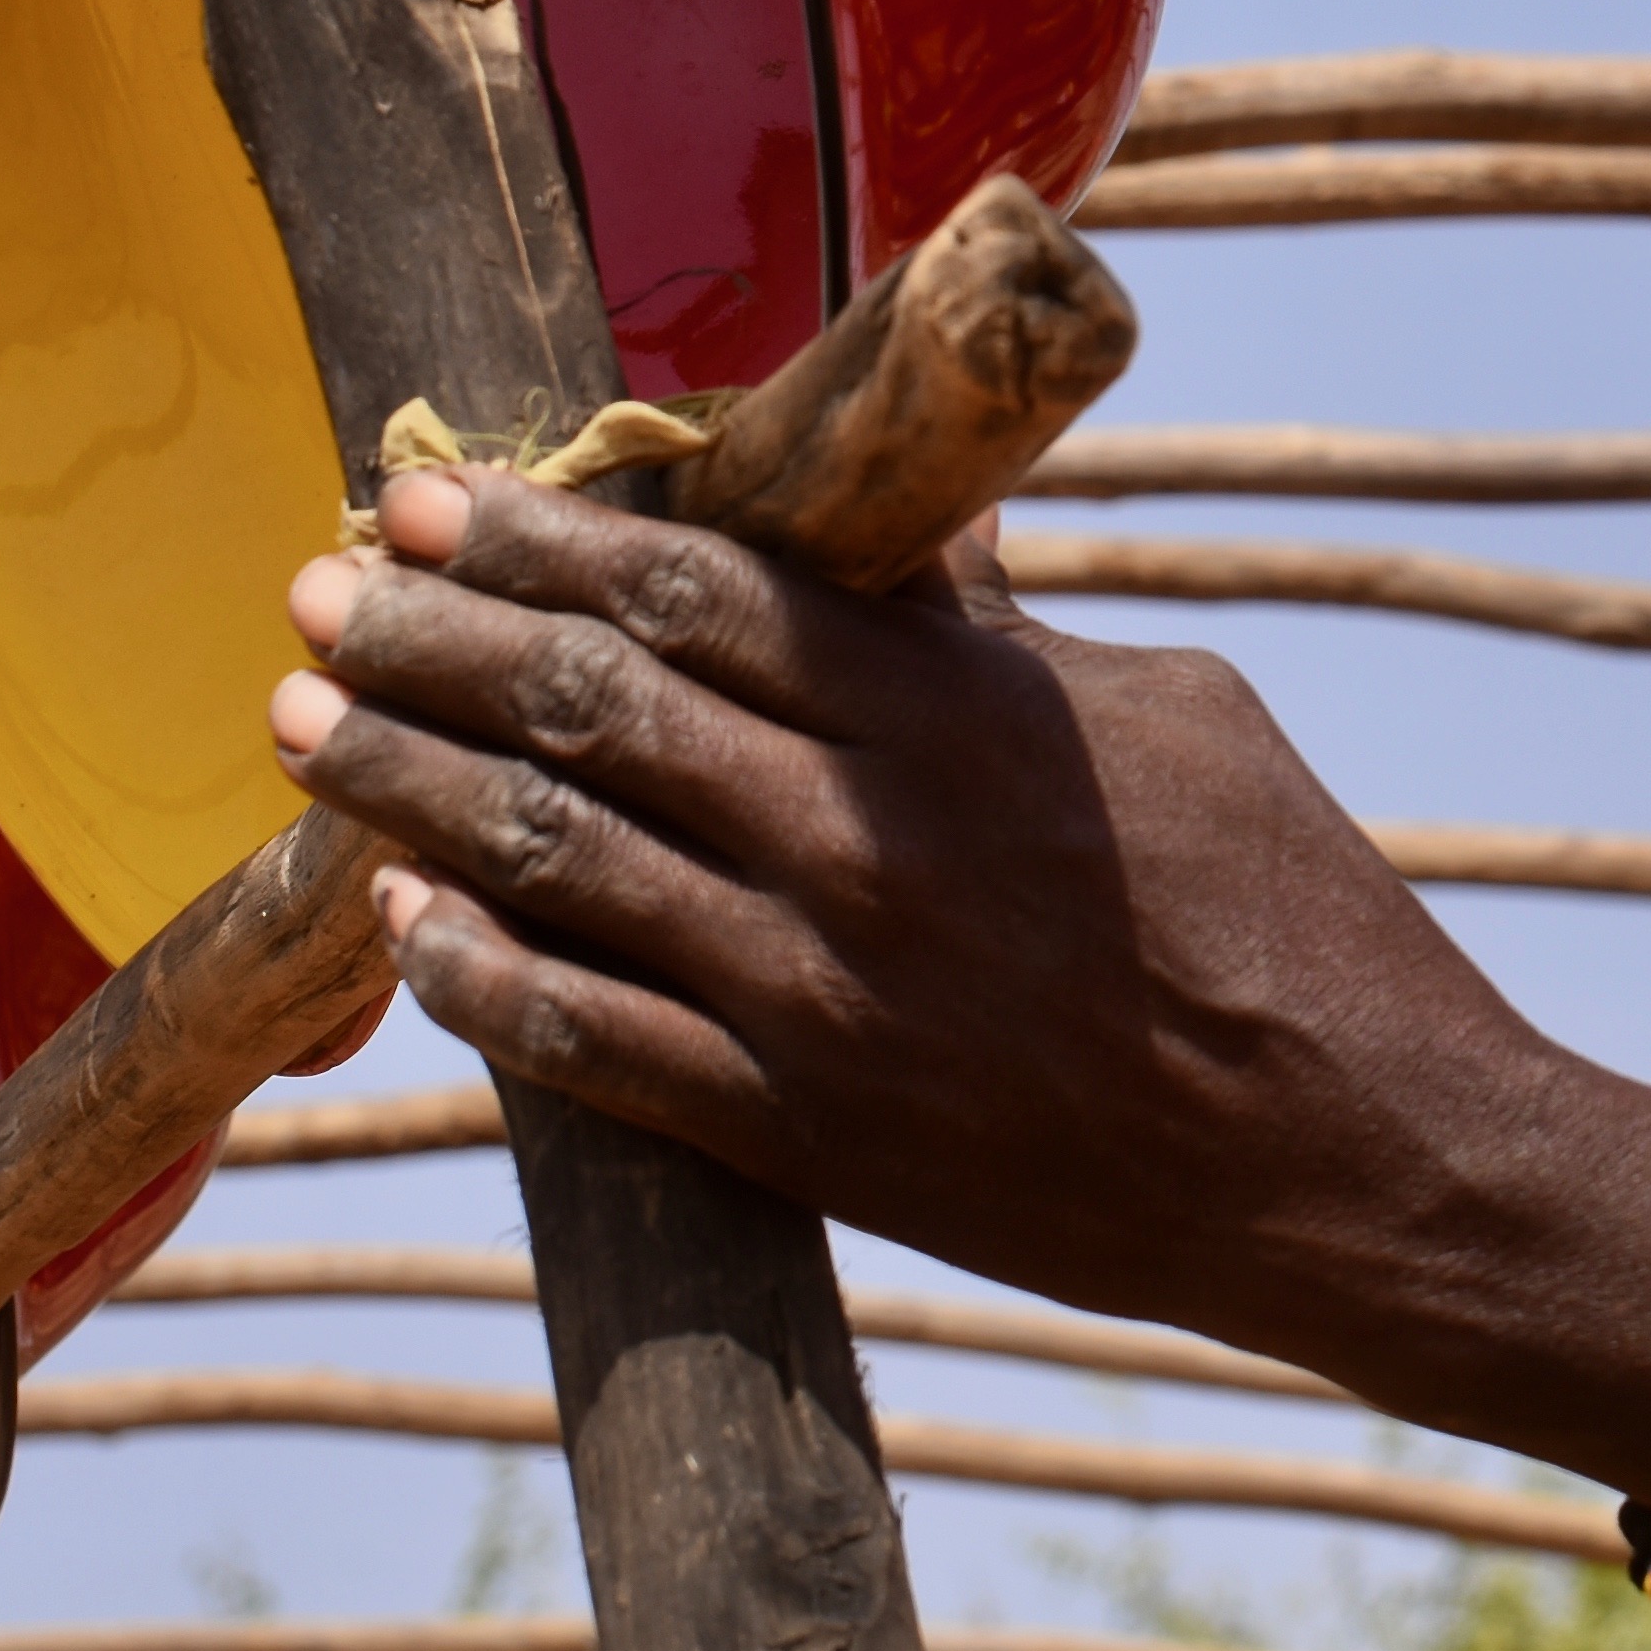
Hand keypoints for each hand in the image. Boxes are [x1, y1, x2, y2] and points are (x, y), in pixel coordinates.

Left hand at [272, 469, 1650, 1459]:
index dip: (544, 534)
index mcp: (961, 717)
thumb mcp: (1177, 715)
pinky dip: (479, 980)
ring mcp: (823, 998)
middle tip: (321, 588)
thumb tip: (901, 545)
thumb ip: (1010, 641)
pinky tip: (399, 921)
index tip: (427, 490)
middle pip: (594, 707)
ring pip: (556, 862)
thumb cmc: (1292, 910)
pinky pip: (594, 1047)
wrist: (1348, 1161)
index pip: (699, 591)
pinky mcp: (810, 1133)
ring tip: (303, 723)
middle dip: (435, 635)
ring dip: (407, 784)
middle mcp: (867, 843)